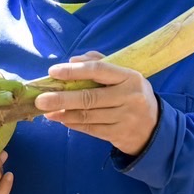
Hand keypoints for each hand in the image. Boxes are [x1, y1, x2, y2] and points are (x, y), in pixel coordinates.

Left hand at [31, 51, 158, 155]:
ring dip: (63, 113)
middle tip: (40, 99)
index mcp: (130, 77)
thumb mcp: (124, 76)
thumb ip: (100, 64)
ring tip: (46, 110)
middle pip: (89, 97)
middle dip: (61, 98)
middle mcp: (129, 97)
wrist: (154, 127)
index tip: (53, 72)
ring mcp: (125, 118)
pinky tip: (60, 119)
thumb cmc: (132, 95)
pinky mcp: (119, 134)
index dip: (74, 71)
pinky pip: (90, 129)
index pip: (98, 71)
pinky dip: (73, 124)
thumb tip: (73, 60)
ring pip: (87, 115)